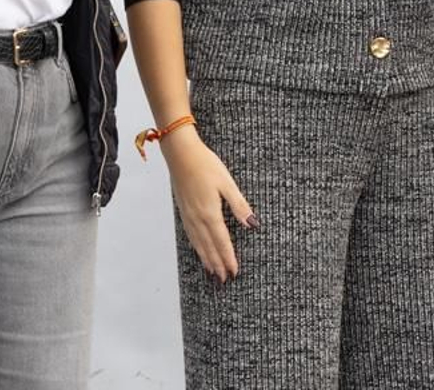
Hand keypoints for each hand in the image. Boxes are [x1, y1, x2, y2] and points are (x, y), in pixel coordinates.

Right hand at [162, 129, 257, 283]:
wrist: (180, 154)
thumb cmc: (205, 164)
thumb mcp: (227, 183)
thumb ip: (239, 205)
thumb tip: (252, 224)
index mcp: (210, 213)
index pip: (222, 242)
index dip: (228, 258)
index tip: (234, 272)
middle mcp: (197, 218)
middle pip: (209, 247)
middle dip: (217, 264)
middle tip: (224, 280)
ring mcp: (188, 216)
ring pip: (198, 244)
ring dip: (206, 259)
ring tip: (212, 272)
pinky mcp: (183, 211)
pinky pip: (191, 235)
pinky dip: (196, 247)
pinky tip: (199, 250)